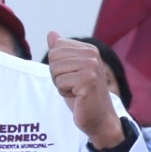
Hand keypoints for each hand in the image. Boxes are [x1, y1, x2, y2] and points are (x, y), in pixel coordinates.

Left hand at [46, 31, 127, 148]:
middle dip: (57, 75)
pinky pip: (60, 82)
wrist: (99, 118)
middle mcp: (92, 54)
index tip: (71, 76)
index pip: (56, 47)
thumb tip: (51, 33)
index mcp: (88, 49)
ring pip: (55, 69)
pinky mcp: (88, 80)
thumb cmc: (82, 96)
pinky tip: (78, 97)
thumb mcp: (69, 71)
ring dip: (61, 85)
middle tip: (73, 85)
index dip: (57, 65)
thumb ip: (61, 52)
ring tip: (76, 91)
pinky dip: (64, 93)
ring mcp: (91, 66)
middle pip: (53, 57)